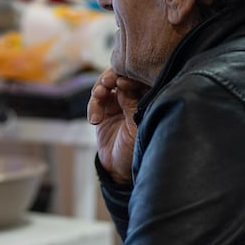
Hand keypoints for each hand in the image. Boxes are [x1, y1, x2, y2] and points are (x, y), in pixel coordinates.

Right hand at [88, 69, 145, 185]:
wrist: (119, 169)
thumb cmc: (135, 151)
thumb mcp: (136, 127)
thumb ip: (131, 104)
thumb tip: (123, 81)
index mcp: (150, 99)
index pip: (142, 78)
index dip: (130, 75)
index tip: (122, 82)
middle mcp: (135, 98)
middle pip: (122, 75)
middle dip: (112, 76)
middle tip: (106, 82)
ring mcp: (119, 102)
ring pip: (107, 84)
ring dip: (100, 88)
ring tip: (98, 96)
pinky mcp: (104, 109)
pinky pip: (96, 100)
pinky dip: (93, 106)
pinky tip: (94, 119)